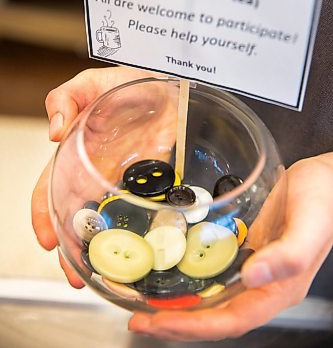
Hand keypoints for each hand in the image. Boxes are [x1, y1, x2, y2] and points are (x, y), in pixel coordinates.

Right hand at [31, 66, 159, 286]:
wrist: (166, 82)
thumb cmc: (125, 81)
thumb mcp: (90, 83)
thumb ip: (65, 99)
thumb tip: (53, 131)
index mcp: (74, 154)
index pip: (50, 189)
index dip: (44, 216)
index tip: (48, 241)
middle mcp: (95, 172)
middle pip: (76, 215)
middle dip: (73, 247)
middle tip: (78, 276)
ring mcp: (122, 178)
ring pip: (106, 219)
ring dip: (103, 247)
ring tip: (107, 274)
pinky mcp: (150, 180)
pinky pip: (141, 209)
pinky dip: (137, 231)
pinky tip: (141, 250)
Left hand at [128, 153, 332, 340]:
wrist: (327, 179)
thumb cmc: (323, 200)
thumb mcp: (310, 225)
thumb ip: (288, 256)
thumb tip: (252, 277)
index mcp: (278, 288)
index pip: (230, 320)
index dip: (194, 326)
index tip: (158, 322)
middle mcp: (263, 284)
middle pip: (215, 315)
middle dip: (177, 321)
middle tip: (138, 318)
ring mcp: (254, 268)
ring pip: (213, 297)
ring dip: (180, 304)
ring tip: (147, 303)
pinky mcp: (246, 249)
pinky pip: (215, 272)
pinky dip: (191, 279)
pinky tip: (173, 271)